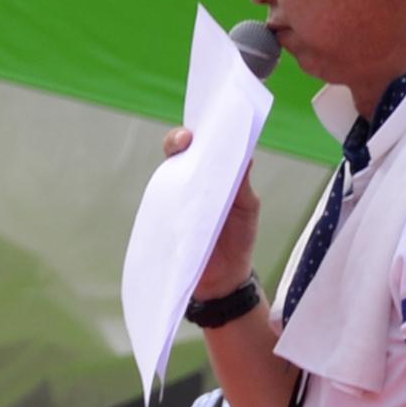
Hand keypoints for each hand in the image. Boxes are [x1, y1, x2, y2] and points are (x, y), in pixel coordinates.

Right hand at [163, 125, 262, 302]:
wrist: (225, 277)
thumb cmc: (239, 238)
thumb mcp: (247, 207)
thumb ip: (242, 183)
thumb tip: (246, 155)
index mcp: (211, 174)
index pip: (200, 146)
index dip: (197, 133)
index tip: (199, 129)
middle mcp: (190, 183)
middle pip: (176, 153)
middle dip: (177, 140)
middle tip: (185, 140)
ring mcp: (175, 200)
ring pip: (164, 174)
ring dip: (170, 164)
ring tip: (178, 158)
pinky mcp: (164, 218)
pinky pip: (158, 201)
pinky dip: (163, 193)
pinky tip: (170, 188)